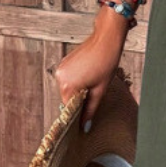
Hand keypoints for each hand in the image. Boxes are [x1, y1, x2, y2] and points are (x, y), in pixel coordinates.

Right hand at [53, 11, 128, 132]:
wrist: (106, 39)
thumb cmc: (106, 62)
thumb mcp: (100, 89)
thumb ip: (90, 109)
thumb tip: (85, 126)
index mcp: (68, 86)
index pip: (69, 108)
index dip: (78, 112)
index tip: (86, 113)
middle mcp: (60, 77)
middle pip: (68, 97)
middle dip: (79, 98)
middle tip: (94, 92)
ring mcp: (61, 69)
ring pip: (68, 87)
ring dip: (78, 88)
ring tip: (93, 79)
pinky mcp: (64, 62)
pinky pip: (68, 78)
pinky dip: (77, 79)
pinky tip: (89, 73)